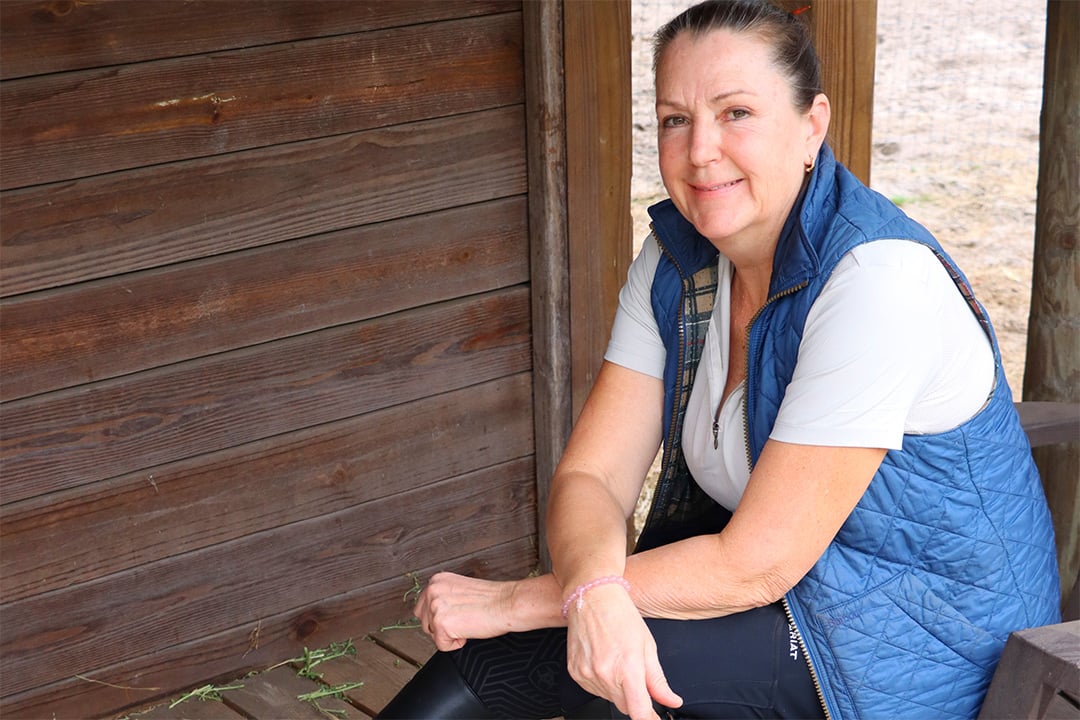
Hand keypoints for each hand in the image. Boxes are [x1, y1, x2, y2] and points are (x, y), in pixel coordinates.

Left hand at [412, 572, 517, 650]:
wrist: (507, 603)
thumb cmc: (492, 598)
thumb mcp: (461, 589)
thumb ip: (445, 596)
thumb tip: (437, 611)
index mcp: (437, 580)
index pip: (423, 606)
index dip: (439, 616)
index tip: (454, 616)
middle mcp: (432, 590)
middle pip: (424, 621)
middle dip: (440, 627)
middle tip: (462, 620)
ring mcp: (435, 606)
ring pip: (431, 634)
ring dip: (448, 634)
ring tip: (467, 623)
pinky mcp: (441, 623)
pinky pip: (442, 646)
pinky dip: (456, 644)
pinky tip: (469, 630)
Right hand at [565, 584, 682, 719]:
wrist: (592, 596)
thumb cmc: (621, 615)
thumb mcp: (648, 646)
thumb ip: (658, 680)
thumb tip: (671, 700)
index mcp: (628, 668)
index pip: (639, 712)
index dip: (649, 719)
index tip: (654, 717)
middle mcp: (605, 674)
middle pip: (625, 707)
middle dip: (635, 697)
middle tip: (636, 674)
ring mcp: (587, 674)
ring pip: (609, 698)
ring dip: (618, 689)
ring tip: (618, 660)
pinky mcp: (575, 672)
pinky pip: (593, 689)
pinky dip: (602, 682)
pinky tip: (605, 661)